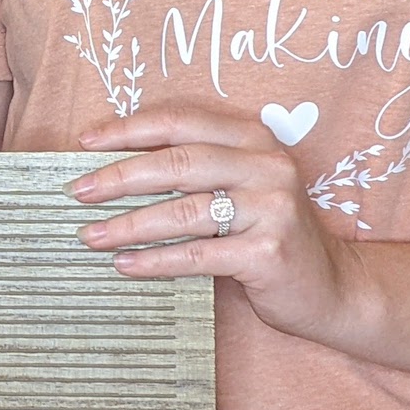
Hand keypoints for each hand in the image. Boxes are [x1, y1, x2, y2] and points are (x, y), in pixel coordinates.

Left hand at [69, 108, 372, 346]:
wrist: (332, 288)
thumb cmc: (268, 234)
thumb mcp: (239, 188)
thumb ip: (194, 171)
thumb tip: (111, 169)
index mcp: (253, 138)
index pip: (180, 121)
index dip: (128, 129)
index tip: (85, 143)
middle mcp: (266, 165)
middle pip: (177, 163)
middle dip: (119, 177)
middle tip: (77, 192)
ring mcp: (271, 207)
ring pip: (182, 211)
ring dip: (128, 224)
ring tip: (90, 235)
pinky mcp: (267, 251)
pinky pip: (196, 254)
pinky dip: (154, 260)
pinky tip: (124, 265)